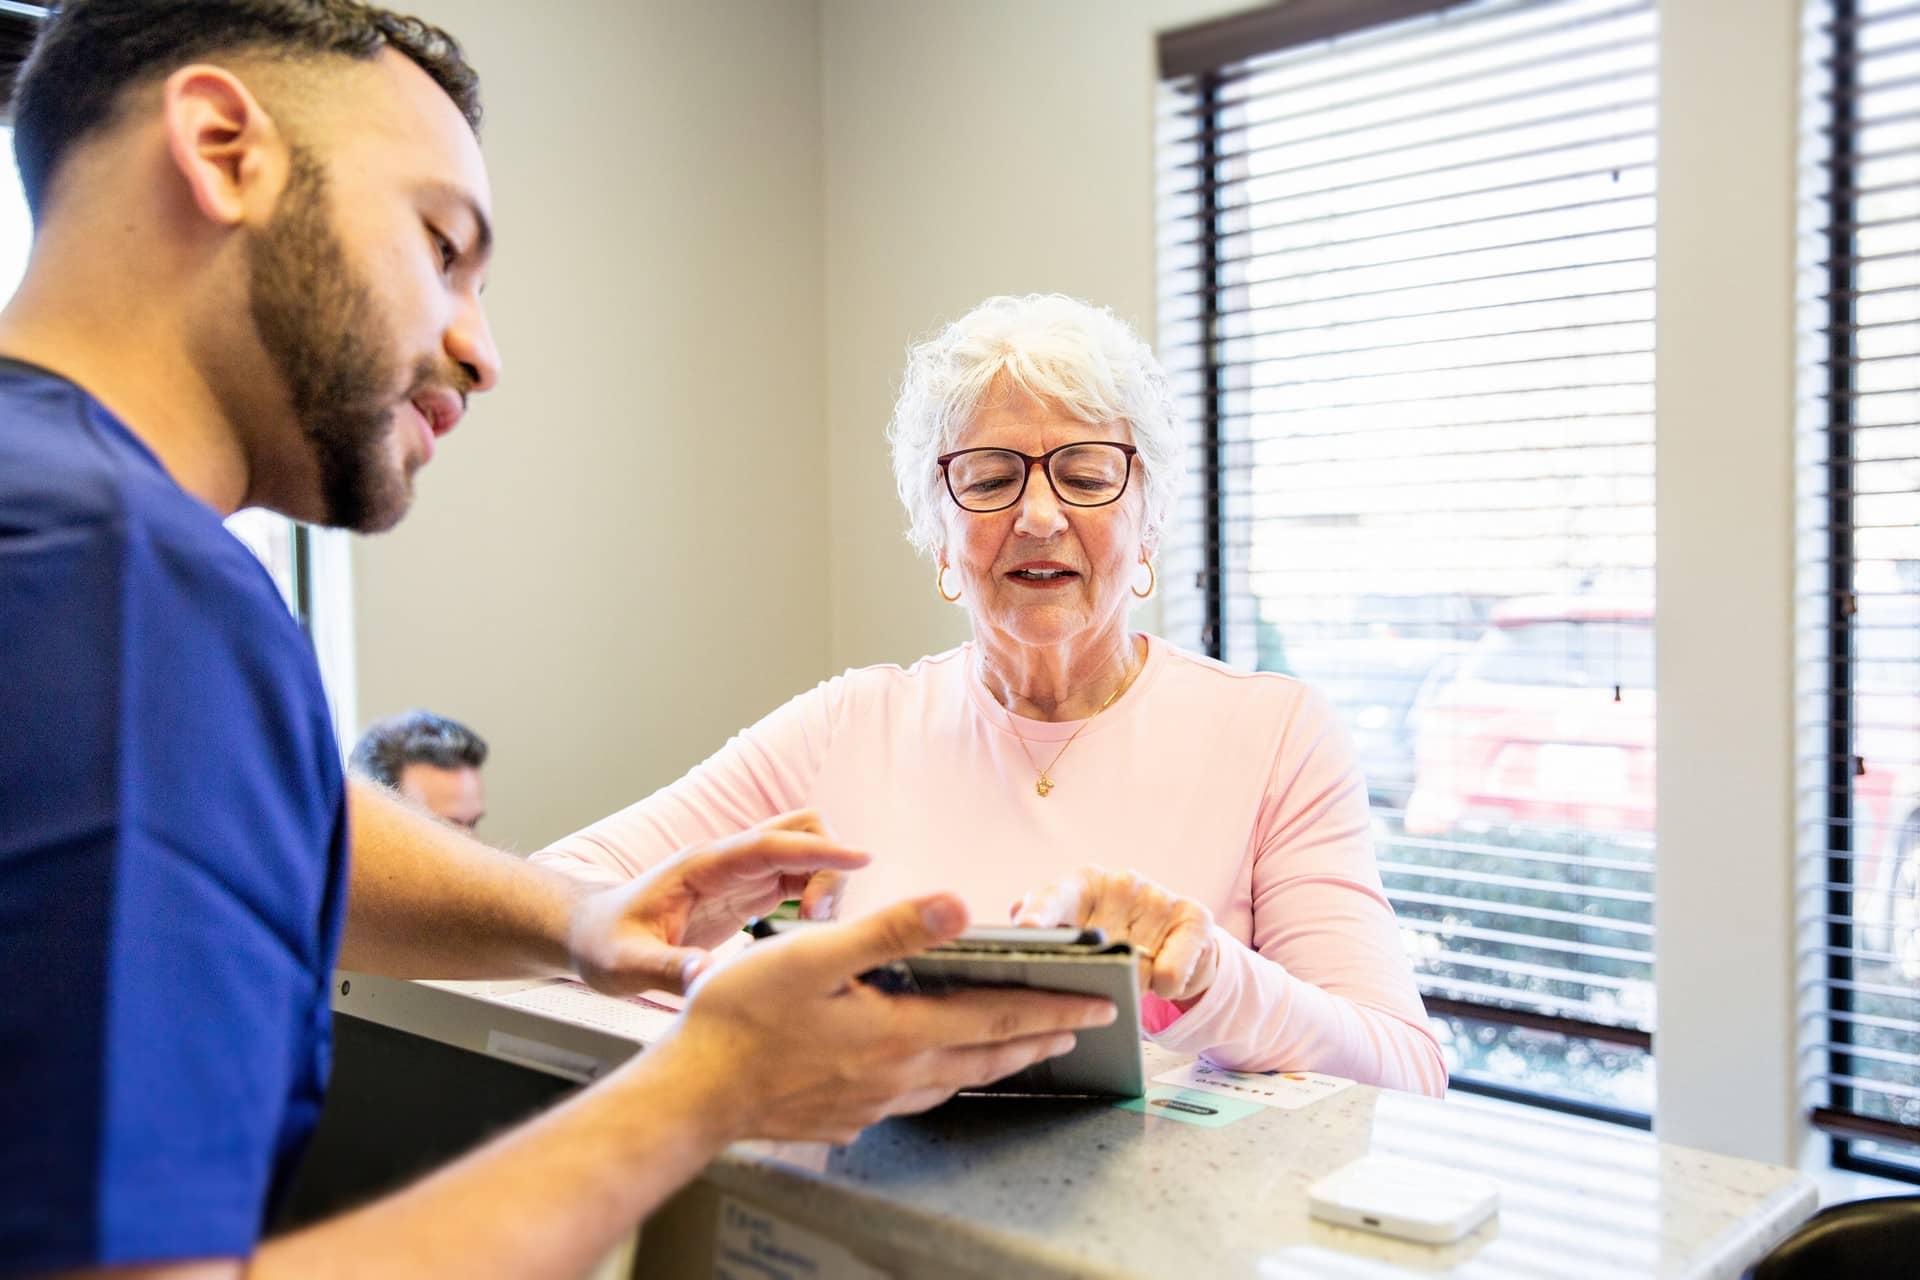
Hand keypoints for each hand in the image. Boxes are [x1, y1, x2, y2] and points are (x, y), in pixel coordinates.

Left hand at [568, 809, 867, 995]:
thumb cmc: (603, 942)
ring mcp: (740, 874)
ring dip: (827, 884)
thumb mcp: (624, 964)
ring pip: (806, 854)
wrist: (589, 933)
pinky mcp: (748, 893)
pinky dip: (818, 898)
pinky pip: (800, 879)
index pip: (771, 844)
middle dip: (828, 865)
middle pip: (800, 830)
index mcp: (702, 866)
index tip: (861, 859)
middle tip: (819, 921)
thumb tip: (708, 977)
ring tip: (814, 934)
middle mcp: (727, 861)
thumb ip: (667, 969)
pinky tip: (810, 935)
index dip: (819, 850)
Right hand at [649, 893, 1117, 1144]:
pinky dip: (933, 1086)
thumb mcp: (817, 954)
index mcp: (900, 1032)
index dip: (1054, 1009)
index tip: (1100, 1005)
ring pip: (949, 1084)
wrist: (690, 1095)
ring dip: (991, 1065)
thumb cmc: (742, 1017)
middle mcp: (896, 1075)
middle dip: (1037, 1041)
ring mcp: (868, 1105)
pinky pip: (904, 1103)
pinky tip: (922, 1080)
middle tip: (1077, 1031)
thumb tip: (959, 906)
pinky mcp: (839, 1120)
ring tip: (1015, 1053)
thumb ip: (893, 930)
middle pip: (985, 1058)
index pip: (998, 1019)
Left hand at [1012, 865, 1218, 1002]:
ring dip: (1127, 983)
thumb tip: (1017, 916)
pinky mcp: (1193, 918)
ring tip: (1126, 986)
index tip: (1026, 929)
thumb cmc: (1112, 941)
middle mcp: (1119, 884)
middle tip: (1073, 981)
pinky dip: (1165, 984)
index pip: (1052, 897)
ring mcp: (1157, 898)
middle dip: (1084, 965)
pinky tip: (1162, 985)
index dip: (1038, 914)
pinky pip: (1172, 969)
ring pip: (1134, 961)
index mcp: (1081, 886)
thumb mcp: (1078, 937)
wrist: (1173, 949)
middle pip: (1094, 934)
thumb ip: (1048, 931)